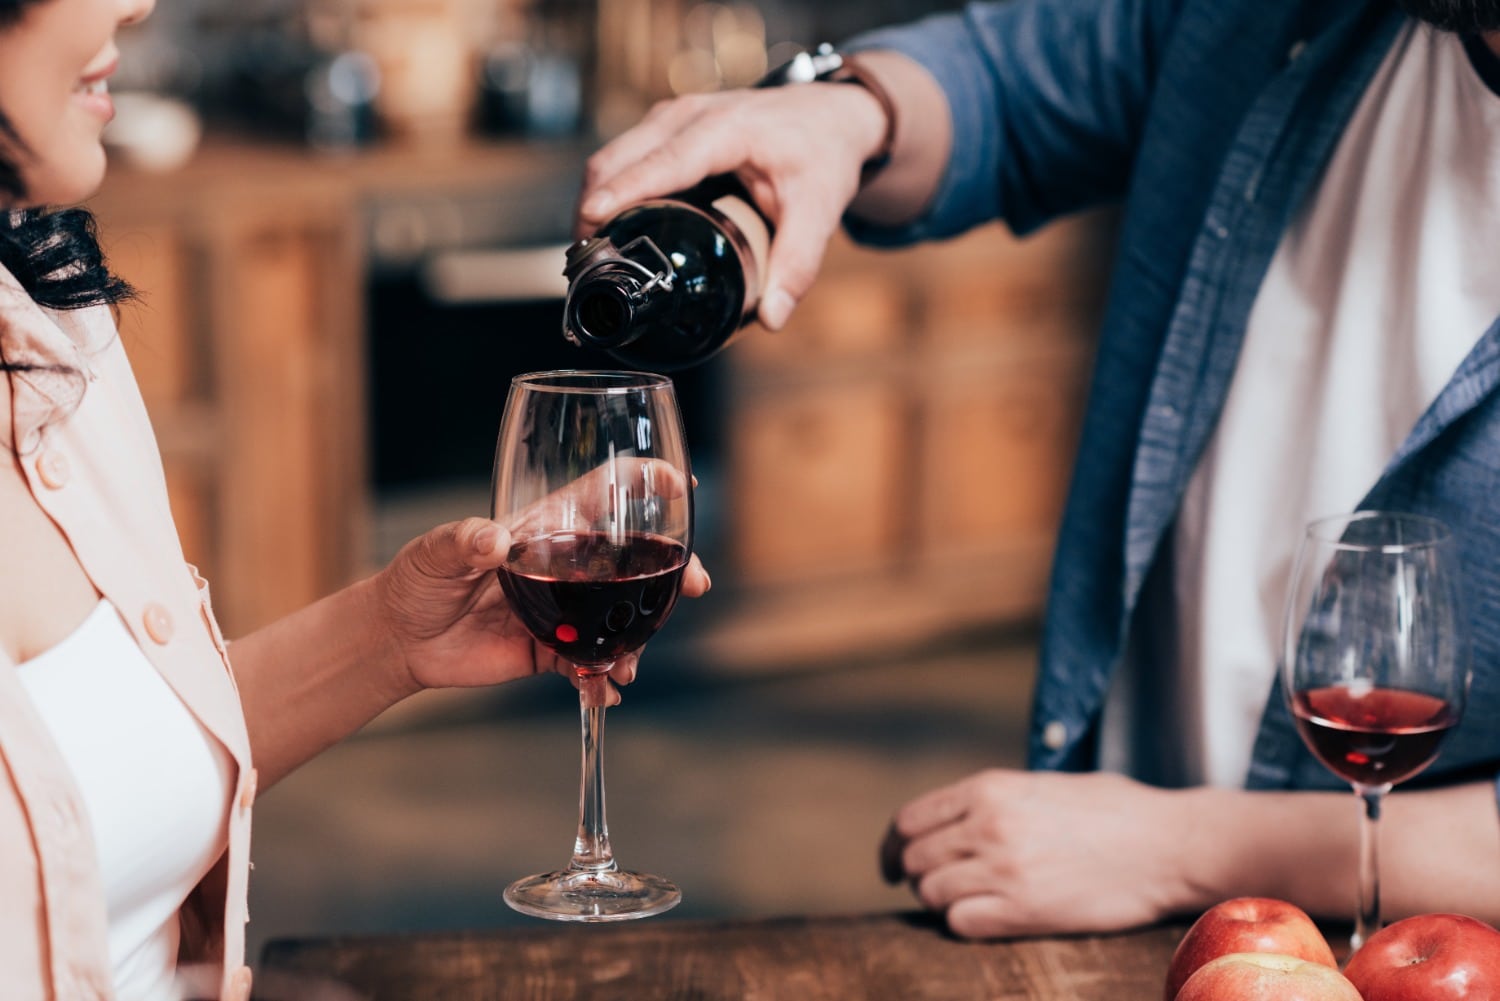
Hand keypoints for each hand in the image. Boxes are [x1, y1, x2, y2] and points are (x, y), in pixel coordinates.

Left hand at [371, 517, 709, 702]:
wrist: (399, 641)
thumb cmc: (416, 580)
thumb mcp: (435, 553)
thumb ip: (464, 543)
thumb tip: (492, 540)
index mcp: (544, 528)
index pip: (602, 493)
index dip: (644, 482)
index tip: (682, 486)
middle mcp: (563, 566)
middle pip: (632, 560)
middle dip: (672, 570)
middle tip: (696, 585)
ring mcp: (563, 609)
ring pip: (620, 618)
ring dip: (637, 640)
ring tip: (627, 667)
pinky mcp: (552, 649)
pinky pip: (590, 663)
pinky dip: (602, 680)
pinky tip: (604, 694)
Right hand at [576, 82, 889, 329]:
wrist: (829, 116)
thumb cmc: (823, 155)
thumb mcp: (820, 209)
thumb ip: (798, 263)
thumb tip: (772, 318)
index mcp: (726, 130)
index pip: (664, 162)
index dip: (624, 190)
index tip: (592, 220)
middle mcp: (689, 116)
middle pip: (618, 158)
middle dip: (590, 210)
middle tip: (584, 270)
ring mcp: (672, 118)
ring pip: (611, 157)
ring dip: (592, 204)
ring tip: (589, 260)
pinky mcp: (666, 128)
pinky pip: (622, 158)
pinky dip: (606, 193)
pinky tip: (605, 234)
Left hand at [880, 769, 1189, 938]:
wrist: (1169, 845)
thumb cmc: (1115, 812)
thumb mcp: (1043, 785)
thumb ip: (995, 799)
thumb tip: (957, 820)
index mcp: (989, 788)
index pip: (910, 820)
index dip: (895, 845)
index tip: (893, 863)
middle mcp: (987, 825)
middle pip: (914, 858)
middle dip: (916, 875)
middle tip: (932, 886)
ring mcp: (1003, 869)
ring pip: (931, 893)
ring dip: (941, 900)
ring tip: (966, 899)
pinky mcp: (1023, 910)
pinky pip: (960, 923)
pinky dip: (963, 923)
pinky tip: (985, 917)